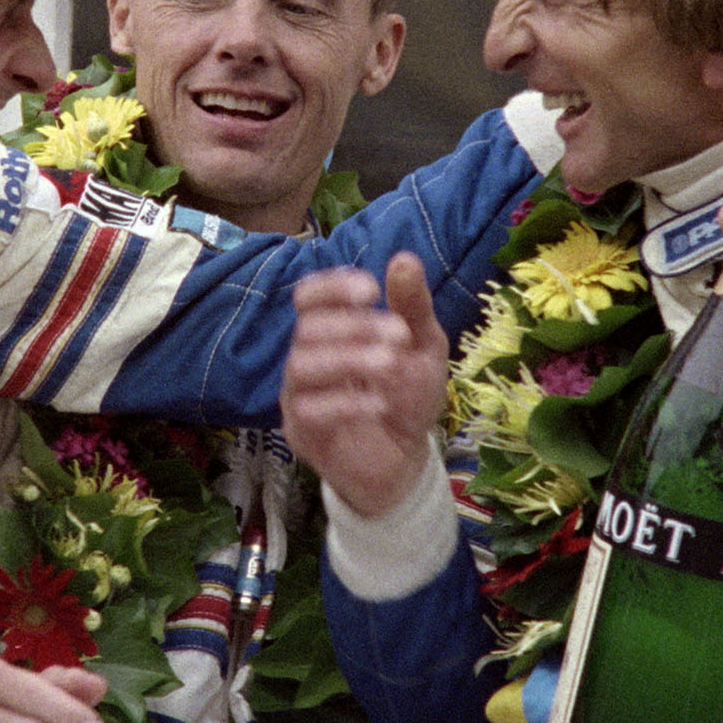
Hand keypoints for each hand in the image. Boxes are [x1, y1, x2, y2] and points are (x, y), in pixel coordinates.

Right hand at [280, 252, 447, 521]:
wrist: (406, 464)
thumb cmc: (408, 398)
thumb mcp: (423, 346)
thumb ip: (412, 306)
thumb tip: (404, 258)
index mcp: (330, 331)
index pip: (307, 297)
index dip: (331, 287)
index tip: (370, 289)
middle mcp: (306, 359)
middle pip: (306, 329)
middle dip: (354, 326)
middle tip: (398, 335)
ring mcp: (299, 397)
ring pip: (301, 366)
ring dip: (349, 359)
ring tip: (391, 364)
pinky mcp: (303, 435)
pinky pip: (308, 411)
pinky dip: (346, 403)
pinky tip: (381, 403)